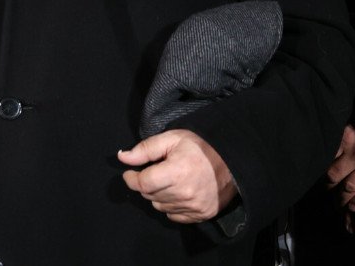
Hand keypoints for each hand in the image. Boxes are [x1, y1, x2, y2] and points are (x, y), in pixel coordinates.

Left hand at [119, 129, 235, 222]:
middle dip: (147, 183)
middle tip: (157, 171)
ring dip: (159, 194)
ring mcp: (193, 206)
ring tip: (170, 180)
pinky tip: (178, 192)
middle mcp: (184, 193)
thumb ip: (145, 149)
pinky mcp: (201, 214)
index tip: (130, 173)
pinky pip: (173, 215)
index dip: (131, 178)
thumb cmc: (200, 146)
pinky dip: (171, 205)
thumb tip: (122, 158)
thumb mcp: (172, 138)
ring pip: (159, 206)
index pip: (142, 184)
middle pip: (149, 195)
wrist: (231, 160)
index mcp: (176, 172)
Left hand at [325, 125, 354, 235]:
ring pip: (352, 187)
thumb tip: (344, 128)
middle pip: (337, 176)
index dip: (326, 173)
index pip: (331, 160)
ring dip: (344, 200)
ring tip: (341, 207)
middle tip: (328, 199)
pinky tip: (354, 208)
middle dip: (331, 189)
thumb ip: (351, 125)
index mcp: (348, 137)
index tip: (323, 181)